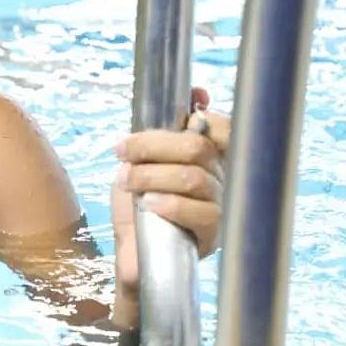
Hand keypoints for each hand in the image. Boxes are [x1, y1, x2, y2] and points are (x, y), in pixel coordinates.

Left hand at [110, 87, 230, 297]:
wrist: (132, 252)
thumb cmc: (138, 203)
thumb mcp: (141, 161)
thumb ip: (161, 132)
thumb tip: (196, 92)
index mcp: (206, 157)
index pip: (223, 128)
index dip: (202, 116)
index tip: (174, 117)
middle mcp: (221, 178)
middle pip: (197, 147)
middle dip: (153, 145)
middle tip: (122, 153)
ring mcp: (221, 206)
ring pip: (194, 178)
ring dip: (151, 175)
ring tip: (128, 182)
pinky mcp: (214, 234)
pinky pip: (202, 212)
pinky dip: (170, 204)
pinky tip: (150, 205)